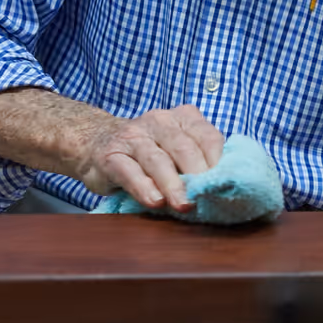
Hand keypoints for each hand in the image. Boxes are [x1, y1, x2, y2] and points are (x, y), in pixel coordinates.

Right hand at [74, 105, 225, 212]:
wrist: (94, 141)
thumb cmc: (147, 151)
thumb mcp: (175, 147)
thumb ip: (197, 161)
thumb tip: (225, 191)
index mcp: (182, 118)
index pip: (207, 137)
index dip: (219, 162)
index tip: (228, 185)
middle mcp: (158, 122)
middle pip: (183, 148)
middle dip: (198, 175)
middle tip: (208, 197)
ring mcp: (133, 137)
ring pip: (157, 160)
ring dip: (172, 184)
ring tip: (183, 204)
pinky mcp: (110, 155)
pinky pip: (129, 172)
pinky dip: (143, 187)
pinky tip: (154, 202)